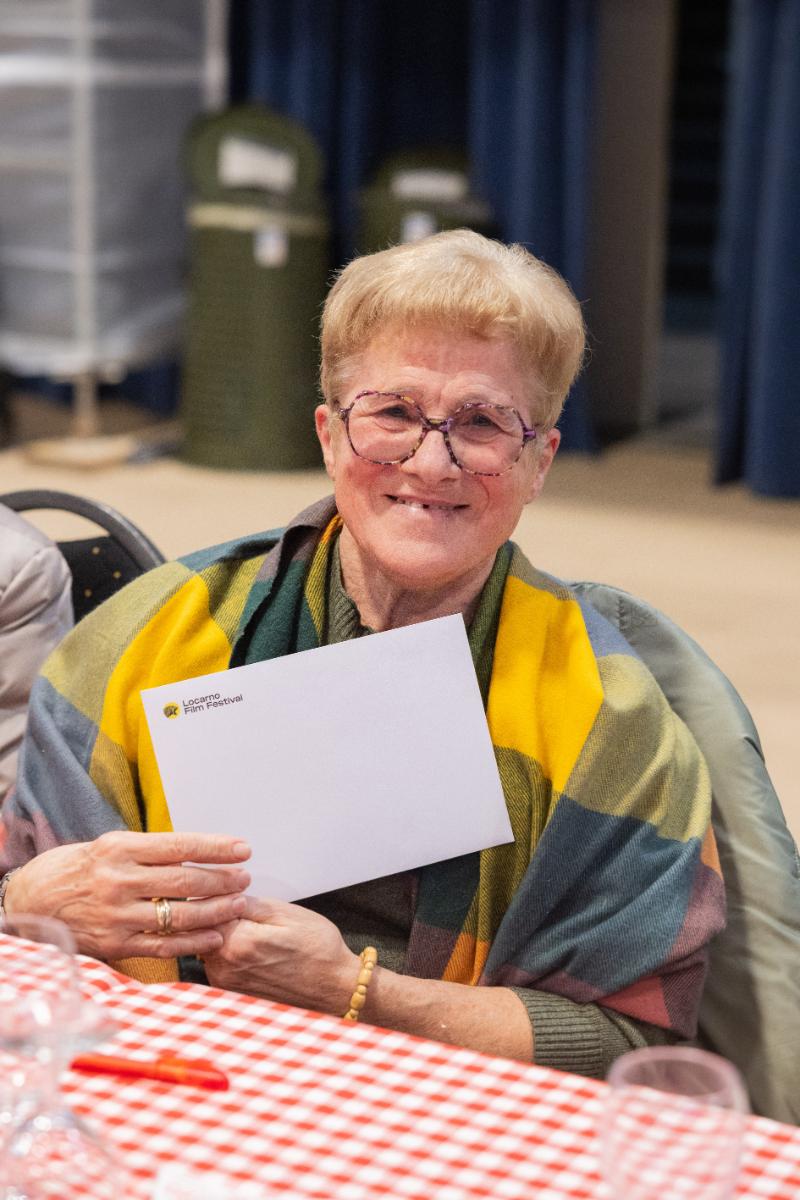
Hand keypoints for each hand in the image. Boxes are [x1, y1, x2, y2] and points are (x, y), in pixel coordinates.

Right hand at [4, 831, 251, 961]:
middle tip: (245, 878)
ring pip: (180, 915)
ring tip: (238, 904)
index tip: (243, 848)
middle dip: (223, 880)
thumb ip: (148, 852)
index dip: (216, 848)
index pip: (180, 846)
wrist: (30, 901)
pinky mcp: (115, 945)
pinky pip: (164, 945)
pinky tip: (215, 935)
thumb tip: (196, 852)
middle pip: (186, 881)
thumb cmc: (75, 869)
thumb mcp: (108, 846)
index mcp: (119, 848)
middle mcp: (119, 881)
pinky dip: (194, 942)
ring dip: (216, 911)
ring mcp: (117, 916)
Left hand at [203, 896, 358, 1014]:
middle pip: (201, 929)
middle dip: (217, 911)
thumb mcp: (287, 914)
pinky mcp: (231, 991)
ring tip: (251, 923)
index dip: (217, 893)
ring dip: (221, 930)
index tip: (231, 886)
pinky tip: (253, 943)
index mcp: (237, 944)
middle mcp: (224, 968)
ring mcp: (226, 983)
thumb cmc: (318, 949)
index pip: (204, 909)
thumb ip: (247, 904)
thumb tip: (222, 894)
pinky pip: (218, 961)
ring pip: (208, 944)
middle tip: (241, 901)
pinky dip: (228, 948)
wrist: (334, 988)